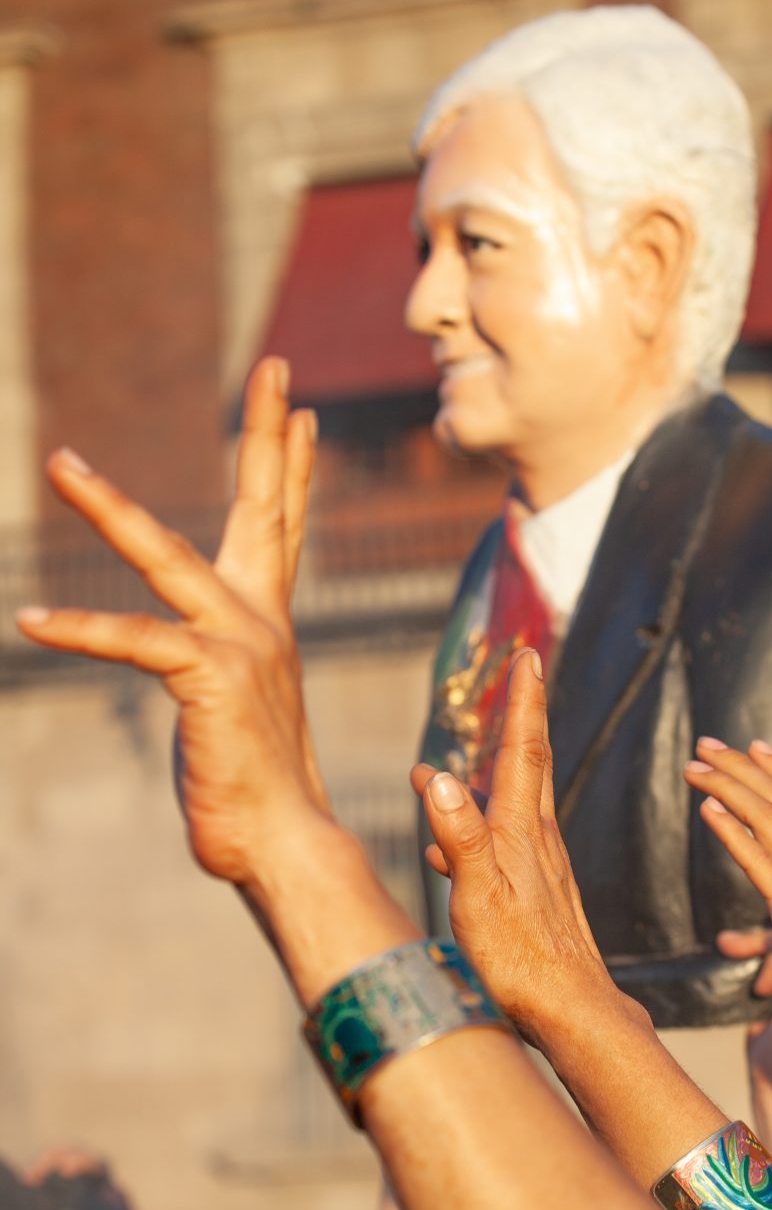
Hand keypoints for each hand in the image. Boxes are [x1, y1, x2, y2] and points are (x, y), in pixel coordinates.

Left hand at [16, 361, 330, 890]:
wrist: (285, 843)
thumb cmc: (255, 793)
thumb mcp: (234, 714)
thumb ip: (215, 678)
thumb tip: (201, 683)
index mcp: (268, 625)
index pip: (282, 529)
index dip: (291, 468)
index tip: (301, 415)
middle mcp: (262, 621)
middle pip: (264, 509)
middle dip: (267, 435)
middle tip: (277, 367)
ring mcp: (241, 643)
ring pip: (166, 556)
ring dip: (108, 509)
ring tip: (61, 463)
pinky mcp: (210, 677)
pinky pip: (134, 641)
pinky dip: (80, 632)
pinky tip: (31, 622)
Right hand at [412, 650, 619, 1054]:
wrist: (573, 1012)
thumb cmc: (523, 961)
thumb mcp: (478, 897)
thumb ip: (459, 836)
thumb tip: (438, 775)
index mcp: (522, 833)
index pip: (523, 751)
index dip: (524, 701)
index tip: (528, 656)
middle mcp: (538, 841)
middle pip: (530, 766)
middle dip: (521, 720)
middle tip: (523, 678)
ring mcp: (543, 869)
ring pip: (516, 807)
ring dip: (490, 777)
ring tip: (454, 769)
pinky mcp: (541, 897)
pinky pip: (507, 847)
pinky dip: (481, 832)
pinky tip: (452, 852)